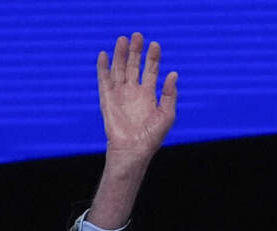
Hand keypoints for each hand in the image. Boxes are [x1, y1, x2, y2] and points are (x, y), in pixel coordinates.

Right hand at [97, 33, 177, 164]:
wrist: (133, 150)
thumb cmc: (152, 137)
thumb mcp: (167, 115)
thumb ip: (169, 94)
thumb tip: (174, 73)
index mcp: (149, 95)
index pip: (151, 71)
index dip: (153, 57)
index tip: (155, 45)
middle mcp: (134, 92)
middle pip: (134, 66)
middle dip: (136, 51)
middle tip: (138, 35)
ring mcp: (120, 95)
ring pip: (119, 69)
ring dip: (120, 54)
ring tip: (123, 39)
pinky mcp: (107, 99)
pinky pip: (104, 80)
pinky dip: (102, 68)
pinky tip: (103, 55)